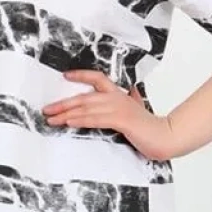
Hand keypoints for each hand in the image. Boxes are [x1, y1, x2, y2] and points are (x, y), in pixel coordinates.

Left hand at [42, 71, 177, 160]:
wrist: (165, 136)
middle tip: (46, 109)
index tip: (65, 75)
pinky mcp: (121, 120)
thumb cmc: (149, 128)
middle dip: (63, 103)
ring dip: (66, 114)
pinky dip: (81, 120)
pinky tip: (69, 122)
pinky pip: (96, 119)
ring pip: (87, 108)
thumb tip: (131, 93)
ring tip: (51, 119)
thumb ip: (131, 102)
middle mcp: (117, 98)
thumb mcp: (136, 111)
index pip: (98, 78)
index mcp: (119, 94)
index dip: (81, 75)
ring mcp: (119, 108)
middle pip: (84, 97)